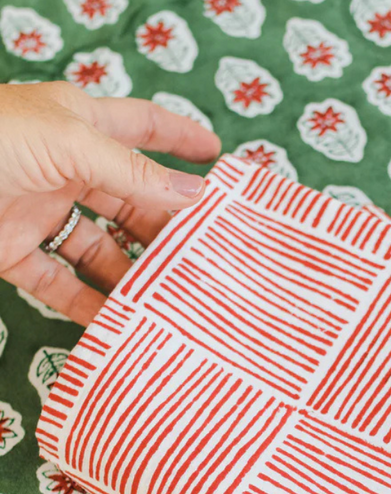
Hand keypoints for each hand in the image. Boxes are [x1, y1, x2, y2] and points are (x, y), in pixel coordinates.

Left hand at [0, 82, 219, 324]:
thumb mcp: (69, 144)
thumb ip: (132, 172)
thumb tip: (194, 194)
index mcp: (80, 125)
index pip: (144, 127)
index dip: (182, 138)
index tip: (222, 161)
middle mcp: (66, 168)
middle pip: (131, 201)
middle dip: (166, 228)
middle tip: (206, 258)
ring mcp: (42, 211)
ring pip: (101, 248)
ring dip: (132, 274)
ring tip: (169, 300)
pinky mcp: (16, 250)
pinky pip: (60, 282)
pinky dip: (87, 304)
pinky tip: (116, 321)